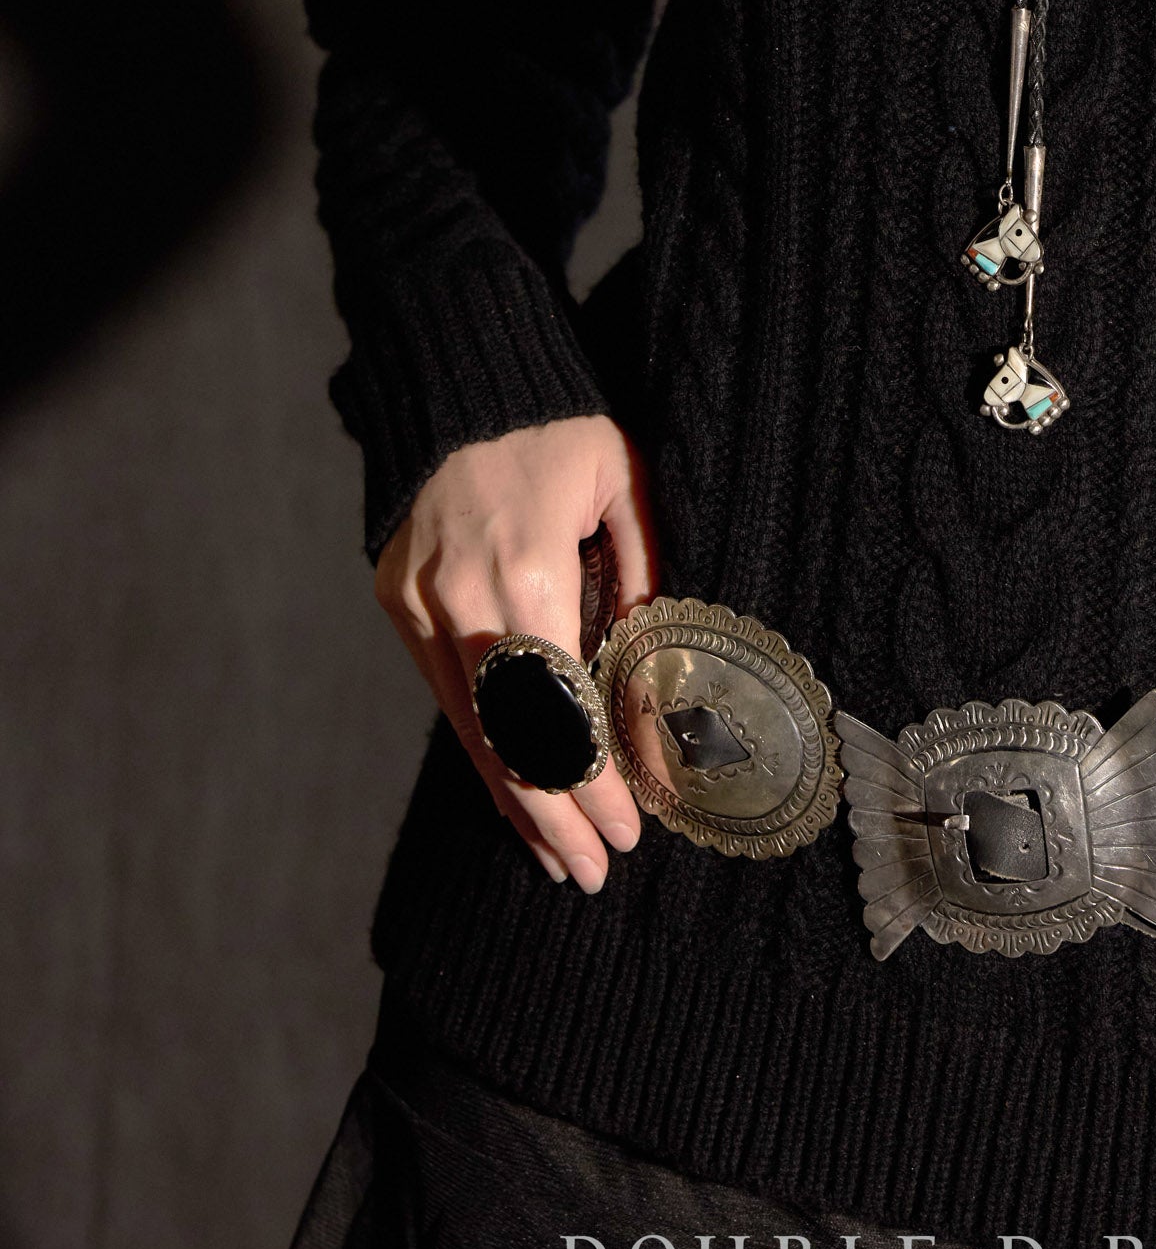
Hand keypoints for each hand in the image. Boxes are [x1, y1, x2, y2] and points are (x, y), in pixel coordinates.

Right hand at [373, 414, 655, 890]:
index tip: (632, 828)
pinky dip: (482, 750)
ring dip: (516, 800)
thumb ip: (646, 578)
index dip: (596, 778)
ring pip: (469, 728)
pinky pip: (444, 694)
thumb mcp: (625, 483)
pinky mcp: (399, 600)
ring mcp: (421, 601)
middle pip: (510, 737)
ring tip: (561, 860)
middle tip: (596, 871)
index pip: (563, 706)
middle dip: (555, 815)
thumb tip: (663, 678)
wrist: (461, 377)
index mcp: (526, 567)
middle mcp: (461, 595)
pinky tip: (513, 795)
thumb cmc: (561, 425)